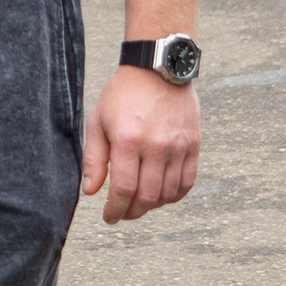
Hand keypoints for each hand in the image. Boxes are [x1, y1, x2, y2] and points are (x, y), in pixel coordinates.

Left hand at [83, 66, 199, 221]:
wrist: (157, 69)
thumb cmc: (122, 95)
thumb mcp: (98, 121)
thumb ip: (94, 159)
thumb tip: (91, 192)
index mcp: (128, 140)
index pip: (123, 190)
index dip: (115, 210)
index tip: (109, 217)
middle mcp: (156, 146)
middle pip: (147, 197)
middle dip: (132, 212)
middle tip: (123, 214)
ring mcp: (178, 146)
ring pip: (167, 193)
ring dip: (152, 206)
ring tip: (139, 204)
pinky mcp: (193, 144)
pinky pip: (187, 182)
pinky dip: (174, 195)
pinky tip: (161, 195)